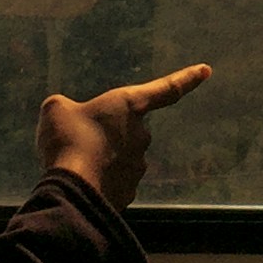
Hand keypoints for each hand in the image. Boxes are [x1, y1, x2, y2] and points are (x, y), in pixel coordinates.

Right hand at [37, 63, 211, 210]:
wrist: (73, 188)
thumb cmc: (67, 140)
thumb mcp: (55, 109)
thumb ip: (65, 107)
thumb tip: (66, 116)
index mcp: (129, 105)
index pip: (165, 88)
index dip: (186, 78)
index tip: (206, 70)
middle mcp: (141, 135)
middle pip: (127, 131)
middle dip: (106, 135)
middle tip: (77, 141)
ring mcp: (138, 166)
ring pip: (117, 158)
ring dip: (100, 160)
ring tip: (73, 164)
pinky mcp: (129, 192)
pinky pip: (112, 182)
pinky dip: (97, 181)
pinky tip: (78, 183)